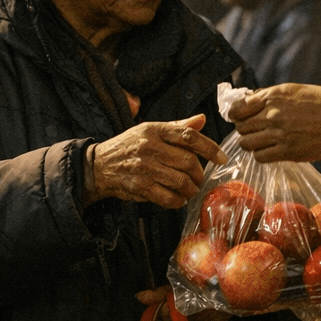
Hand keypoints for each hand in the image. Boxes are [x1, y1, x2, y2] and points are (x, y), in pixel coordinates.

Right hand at [83, 114, 224, 208]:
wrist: (98, 164)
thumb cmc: (129, 146)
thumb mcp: (150, 130)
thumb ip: (177, 127)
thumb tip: (201, 119)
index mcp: (154, 129)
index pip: (189, 137)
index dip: (210, 148)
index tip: (222, 159)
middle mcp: (150, 146)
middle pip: (189, 162)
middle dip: (200, 174)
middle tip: (199, 179)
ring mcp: (144, 167)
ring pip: (181, 181)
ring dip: (190, 189)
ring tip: (189, 190)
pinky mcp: (139, 186)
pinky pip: (168, 197)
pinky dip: (177, 201)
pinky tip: (178, 199)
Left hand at [137, 288, 230, 320]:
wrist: (229, 287)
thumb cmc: (201, 283)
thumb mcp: (177, 285)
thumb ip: (157, 294)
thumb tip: (137, 297)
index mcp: (182, 305)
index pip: (161, 317)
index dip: (157, 315)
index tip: (157, 310)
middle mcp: (193, 319)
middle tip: (161, 316)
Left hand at [229, 83, 320, 162]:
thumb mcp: (294, 90)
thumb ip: (270, 95)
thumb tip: (249, 100)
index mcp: (273, 96)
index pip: (237, 108)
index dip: (235, 114)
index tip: (239, 118)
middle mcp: (272, 114)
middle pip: (241, 128)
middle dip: (245, 130)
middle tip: (255, 131)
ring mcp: (279, 134)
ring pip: (247, 144)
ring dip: (252, 144)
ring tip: (262, 141)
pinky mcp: (287, 151)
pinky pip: (260, 157)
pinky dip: (262, 155)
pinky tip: (271, 150)